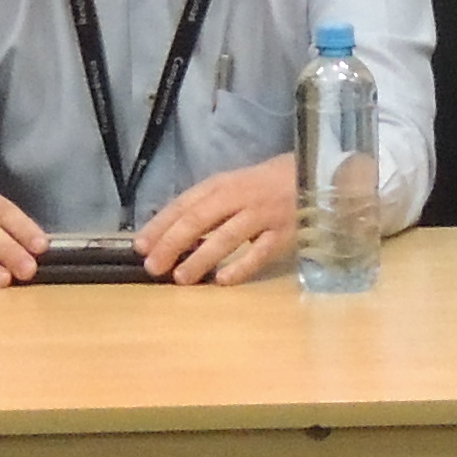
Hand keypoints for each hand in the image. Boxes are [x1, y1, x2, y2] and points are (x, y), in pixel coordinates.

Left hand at [140, 160, 297, 286]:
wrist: (316, 175)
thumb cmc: (267, 184)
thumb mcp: (234, 186)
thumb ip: (208, 206)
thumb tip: (171, 232)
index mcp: (222, 184)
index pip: (184, 204)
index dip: (160, 225)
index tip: (140, 246)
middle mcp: (239, 197)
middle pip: (200, 219)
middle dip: (172, 243)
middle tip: (153, 266)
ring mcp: (263, 215)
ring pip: (226, 236)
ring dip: (201, 257)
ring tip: (180, 277)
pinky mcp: (284, 233)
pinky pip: (260, 252)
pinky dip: (241, 266)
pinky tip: (223, 280)